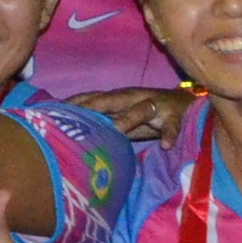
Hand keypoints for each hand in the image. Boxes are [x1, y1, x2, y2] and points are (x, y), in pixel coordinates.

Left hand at [72, 85, 194, 143]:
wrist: (189, 104)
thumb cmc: (150, 114)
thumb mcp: (124, 117)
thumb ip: (105, 122)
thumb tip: (77, 132)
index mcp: (119, 98)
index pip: (92, 98)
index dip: (74, 104)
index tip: (52, 111)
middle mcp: (134, 97)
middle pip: (111, 99)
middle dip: (93, 106)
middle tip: (75, 117)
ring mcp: (155, 105)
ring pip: (141, 109)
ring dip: (128, 118)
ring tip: (116, 129)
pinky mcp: (175, 116)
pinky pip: (172, 126)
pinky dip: (170, 134)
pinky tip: (167, 145)